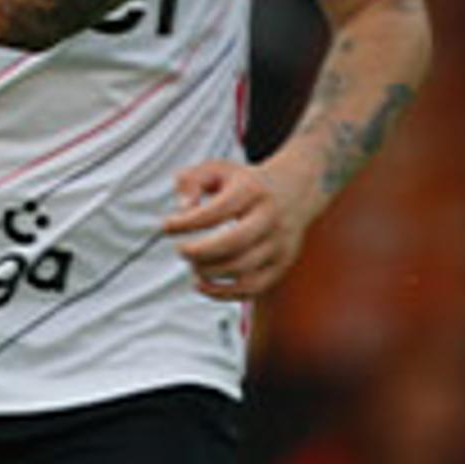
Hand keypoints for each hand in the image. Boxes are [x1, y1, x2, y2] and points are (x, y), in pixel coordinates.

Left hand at [162, 156, 317, 299]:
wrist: (298, 190)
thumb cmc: (245, 183)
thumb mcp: (218, 169)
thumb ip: (191, 181)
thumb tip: (182, 209)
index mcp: (253, 191)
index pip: (217, 211)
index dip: (187, 223)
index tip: (167, 226)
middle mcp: (271, 218)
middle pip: (235, 243)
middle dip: (200, 252)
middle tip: (181, 250)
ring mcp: (279, 244)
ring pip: (243, 269)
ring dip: (209, 272)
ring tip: (194, 264)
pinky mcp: (282, 265)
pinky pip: (252, 289)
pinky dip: (223, 293)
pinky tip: (202, 283)